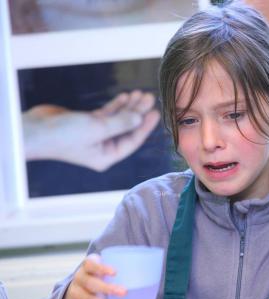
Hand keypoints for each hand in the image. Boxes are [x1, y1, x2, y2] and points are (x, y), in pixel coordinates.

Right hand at [23, 90, 159, 171]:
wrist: (34, 131)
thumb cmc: (64, 136)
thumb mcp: (97, 129)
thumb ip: (120, 123)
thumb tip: (140, 118)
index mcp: (107, 156)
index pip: (132, 140)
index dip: (145, 126)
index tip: (155, 112)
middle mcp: (104, 147)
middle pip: (127, 128)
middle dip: (138, 112)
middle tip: (149, 97)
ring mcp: (95, 135)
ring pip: (118, 119)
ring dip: (128, 107)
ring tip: (139, 93)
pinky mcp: (87, 123)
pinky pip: (107, 114)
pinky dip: (116, 106)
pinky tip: (125, 97)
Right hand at [58, 254, 125, 298]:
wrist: (77, 286)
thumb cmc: (98, 274)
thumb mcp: (104, 267)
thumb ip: (119, 267)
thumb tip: (150, 271)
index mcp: (86, 266)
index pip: (90, 264)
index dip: (101, 268)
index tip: (115, 272)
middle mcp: (78, 278)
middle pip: (90, 283)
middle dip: (107, 288)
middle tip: (124, 292)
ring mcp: (75, 293)